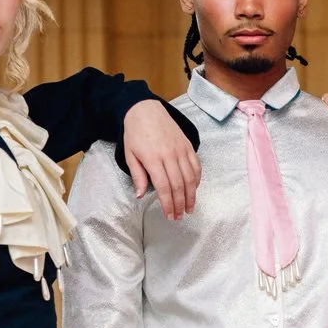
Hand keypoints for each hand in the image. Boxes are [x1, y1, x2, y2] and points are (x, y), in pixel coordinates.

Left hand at [123, 100, 199, 219]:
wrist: (145, 110)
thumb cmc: (135, 133)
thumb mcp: (130, 155)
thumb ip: (137, 176)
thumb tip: (140, 196)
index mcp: (153, 158)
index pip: (164, 187)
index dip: (168, 203)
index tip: (170, 215)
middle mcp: (170, 155)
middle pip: (179, 185)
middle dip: (180, 204)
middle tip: (179, 217)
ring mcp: (181, 150)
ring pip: (190, 178)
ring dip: (191, 196)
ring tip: (190, 208)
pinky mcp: (188, 146)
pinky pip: (196, 166)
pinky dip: (197, 180)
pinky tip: (194, 190)